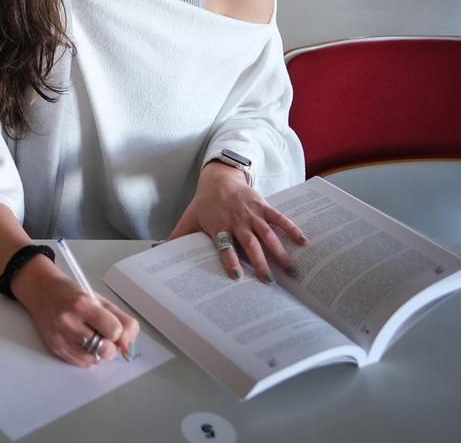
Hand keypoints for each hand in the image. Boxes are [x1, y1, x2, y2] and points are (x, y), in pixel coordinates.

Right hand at [12, 256, 139, 366]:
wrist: (42, 292)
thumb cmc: (72, 294)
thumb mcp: (100, 300)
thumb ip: (121, 320)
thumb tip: (129, 346)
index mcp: (82, 304)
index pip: (114, 330)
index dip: (117, 331)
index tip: (111, 325)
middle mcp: (69, 322)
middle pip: (105, 349)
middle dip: (110, 344)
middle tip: (104, 335)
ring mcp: (60, 337)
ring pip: (94, 359)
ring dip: (99, 352)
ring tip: (92, 337)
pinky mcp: (56, 348)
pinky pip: (82, 363)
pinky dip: (88, 357)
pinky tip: (82, 342)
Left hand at [169, 161, 306, 281]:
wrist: (218, 178)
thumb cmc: (203, 203)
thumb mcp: (189, 219)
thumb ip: (176, 237)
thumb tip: (157, 252)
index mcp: (218, 226)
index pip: (224, 247)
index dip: (231, 261)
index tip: (238, 277)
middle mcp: (236, 221)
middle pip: (249, 243)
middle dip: (260, 262)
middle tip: (269, 281)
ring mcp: (251, 213)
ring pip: (267, 233)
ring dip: (279, 251)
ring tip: (290, 270)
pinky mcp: (263, 206)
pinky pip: (279, 218)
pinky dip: (291, 228)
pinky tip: (304, 242)